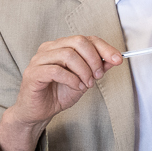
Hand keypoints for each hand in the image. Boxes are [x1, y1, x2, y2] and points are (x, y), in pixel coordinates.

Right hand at [3, 35, 121, 131]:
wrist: (39, 111)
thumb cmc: (59, 93)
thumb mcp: (85, 80)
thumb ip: (98, 68)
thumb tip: (115, 59)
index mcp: (61, 46)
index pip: (86, 39)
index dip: (105, 48)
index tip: (118, 59)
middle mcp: (49, 49)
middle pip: (78, 41)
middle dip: (94, 59)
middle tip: (98, 76)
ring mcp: (39, 60)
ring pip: (68, 55)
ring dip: (84, 71)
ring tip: (87, 84)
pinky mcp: (33, 73)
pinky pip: (56, 70)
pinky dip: (72, 79)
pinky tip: (76, 87)